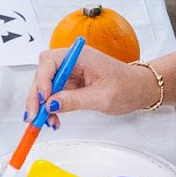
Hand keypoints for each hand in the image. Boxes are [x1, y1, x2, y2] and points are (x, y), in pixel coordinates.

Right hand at [20, 44, 156, 127]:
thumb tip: (51, 103)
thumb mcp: (102, 97)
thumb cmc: (128, 87)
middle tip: (34, 116)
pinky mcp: (72, 82)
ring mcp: (72, 71)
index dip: (42, 80)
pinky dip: (51, 106)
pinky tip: (53, 118)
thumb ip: (74, 100)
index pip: (50, 61)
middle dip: (37, 96)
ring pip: (46, 84)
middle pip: (43, 73)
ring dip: (42, 104)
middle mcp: (73, 60)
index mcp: (80, 56)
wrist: (141, 89)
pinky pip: (55, 92)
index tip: (43, 99)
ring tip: (46, 121)